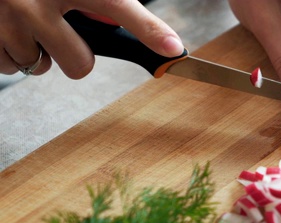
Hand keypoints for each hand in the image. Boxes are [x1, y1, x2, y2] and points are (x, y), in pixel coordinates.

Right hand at [0, 0, 183, 77]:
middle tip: (60, 29)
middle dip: (74, 55)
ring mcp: (11, 16)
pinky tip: (7, 28)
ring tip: (27, 22)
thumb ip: (100, 3)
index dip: (149, 30)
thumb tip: (141, 32)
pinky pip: (10, 66)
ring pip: (42, 67)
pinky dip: (10, 53)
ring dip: (38, 52)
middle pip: (80, 64)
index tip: (173, 50)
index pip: (119, 6)